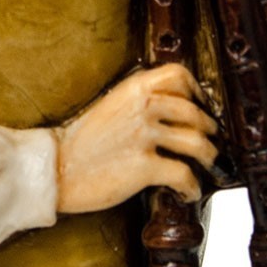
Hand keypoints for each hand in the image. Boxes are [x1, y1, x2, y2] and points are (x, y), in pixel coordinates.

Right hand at [55, 64, 217, 214]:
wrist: (56, 167)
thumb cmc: (81, 141)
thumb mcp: (109, 106)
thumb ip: (138, 102)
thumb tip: (171, 109)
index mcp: (131, 89)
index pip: (178, 74)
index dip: (196, 91)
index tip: (199, 104)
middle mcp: (141, 107)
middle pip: (195, 111)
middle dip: (209, 129)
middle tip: (210, 139)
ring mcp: (142, 136)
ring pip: (198, 143)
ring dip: (209, 158)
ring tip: (207, 165)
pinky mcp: (143, 167)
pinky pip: (184, 175)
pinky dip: (192, 187)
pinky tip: (187, 192)